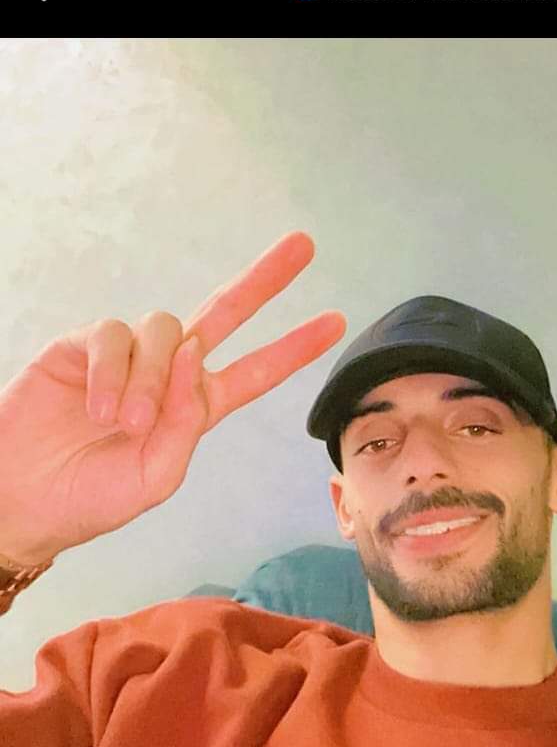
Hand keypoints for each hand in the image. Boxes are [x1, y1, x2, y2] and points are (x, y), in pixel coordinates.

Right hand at [0, 232, 345, 563]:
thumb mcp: (154, 479)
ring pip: (163, 330)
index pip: (251, 373)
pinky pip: (113, 335)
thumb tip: (197, 356)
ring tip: (125, 424)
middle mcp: (165, 376)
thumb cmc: (89, 499)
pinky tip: (99, 409)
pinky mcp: (82, 346)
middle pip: (221, 315)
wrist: (22, 500)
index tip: (335, 323)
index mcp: (192, 411)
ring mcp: (125, 357)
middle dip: (263, 281)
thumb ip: (185, 424)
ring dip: (152, 377)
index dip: (291, 349)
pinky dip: (112, 371)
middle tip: (304, 246)